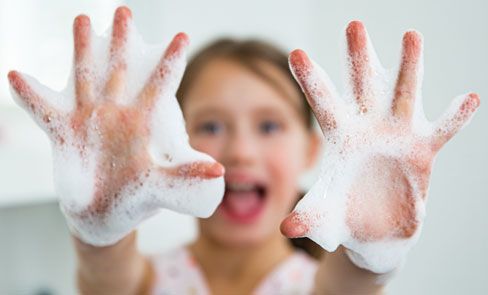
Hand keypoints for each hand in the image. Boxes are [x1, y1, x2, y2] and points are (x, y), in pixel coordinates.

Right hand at [9, 7, 224, 245]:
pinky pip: (44, 111)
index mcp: (140, 123)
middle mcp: (115, 114)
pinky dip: (29, 95)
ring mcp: (89, 121)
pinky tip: (15, 74)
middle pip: (119, 70)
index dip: (171, 61)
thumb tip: (219, 171)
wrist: (104, 215)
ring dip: (81, 50)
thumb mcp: (160, 186)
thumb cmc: (135, 198)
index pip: (160, 85)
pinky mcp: (65, 133)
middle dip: (121, 40)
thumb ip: (185, 176)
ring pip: (85, 78)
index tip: (182, 35)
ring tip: (82, 18)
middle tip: (125, 11)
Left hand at [281, 21, 479, 272]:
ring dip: (409, 67)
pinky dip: (456, 117)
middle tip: (354, 24)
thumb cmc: (342, 216)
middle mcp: (368, 128)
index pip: (322, 104)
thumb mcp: (323, 216)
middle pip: (363, 86)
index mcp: (339, 138)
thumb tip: (287, 229)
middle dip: (359, 57)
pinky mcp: (422, 151)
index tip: (297, 52)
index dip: (311, 80)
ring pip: (404, 95)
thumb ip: (307, 217)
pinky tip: (470, 98)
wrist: (373, 231)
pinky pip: (442, 131)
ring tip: (411, 35)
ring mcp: (397, 135)